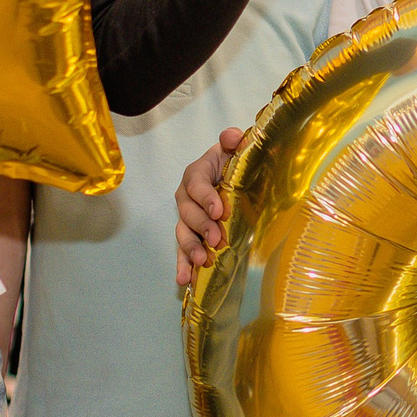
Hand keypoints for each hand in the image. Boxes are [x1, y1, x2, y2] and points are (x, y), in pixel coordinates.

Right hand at [174, 128, 243, 286]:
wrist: (233, 176)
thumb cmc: (232, 163)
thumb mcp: (235, 148)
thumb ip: (232, 140)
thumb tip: (231, 136)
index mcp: (196, 173)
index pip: (197, 185)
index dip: (206, 198)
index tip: (220, 211)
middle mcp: (186, 197)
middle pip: (187, 213)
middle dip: (201, 227)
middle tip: (218, 239)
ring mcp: (187, 218)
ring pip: (183, 233)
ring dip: (190, 248)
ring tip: (202, 261)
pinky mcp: (191, 235)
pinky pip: (183, 251)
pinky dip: (182, 265)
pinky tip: (184, 280)